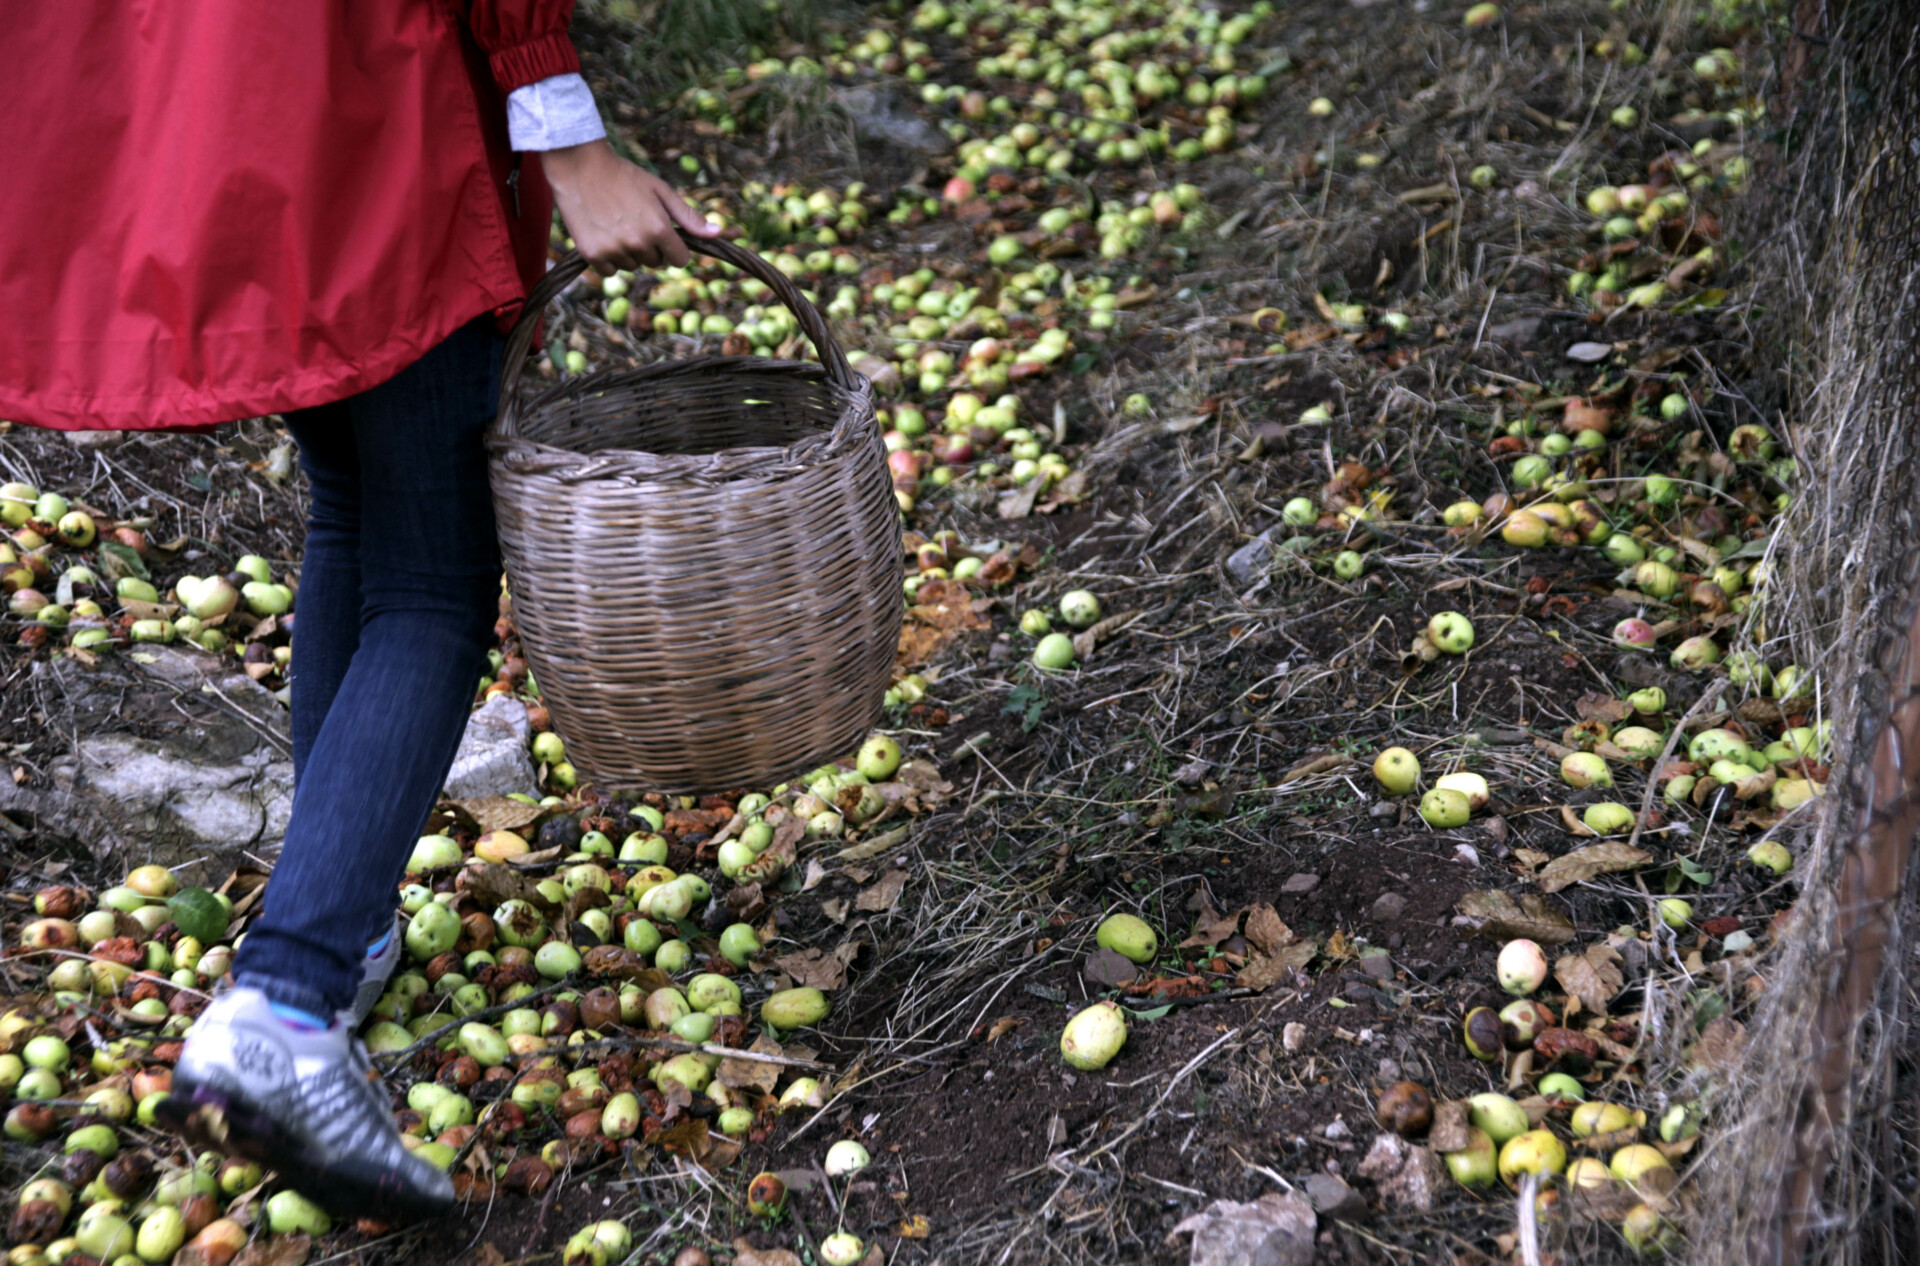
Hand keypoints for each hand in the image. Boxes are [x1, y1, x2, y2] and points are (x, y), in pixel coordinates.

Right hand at [541, 141, 718, 270]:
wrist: (580, 167)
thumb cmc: (624, 176)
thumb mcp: (661, 191)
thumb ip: (688, 217)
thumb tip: (717, 233)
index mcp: (659, 228)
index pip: (680, 260)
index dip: (674, 248)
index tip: (663, 235)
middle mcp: (638, 243)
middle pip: (655, 262)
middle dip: (650, 247)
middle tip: (633, 220)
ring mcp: (614, 250)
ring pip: (632, 266)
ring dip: (628, 252)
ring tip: (615, 223)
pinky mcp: (592, 255)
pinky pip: (610, 271)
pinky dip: (607, 258)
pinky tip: (602, 233)